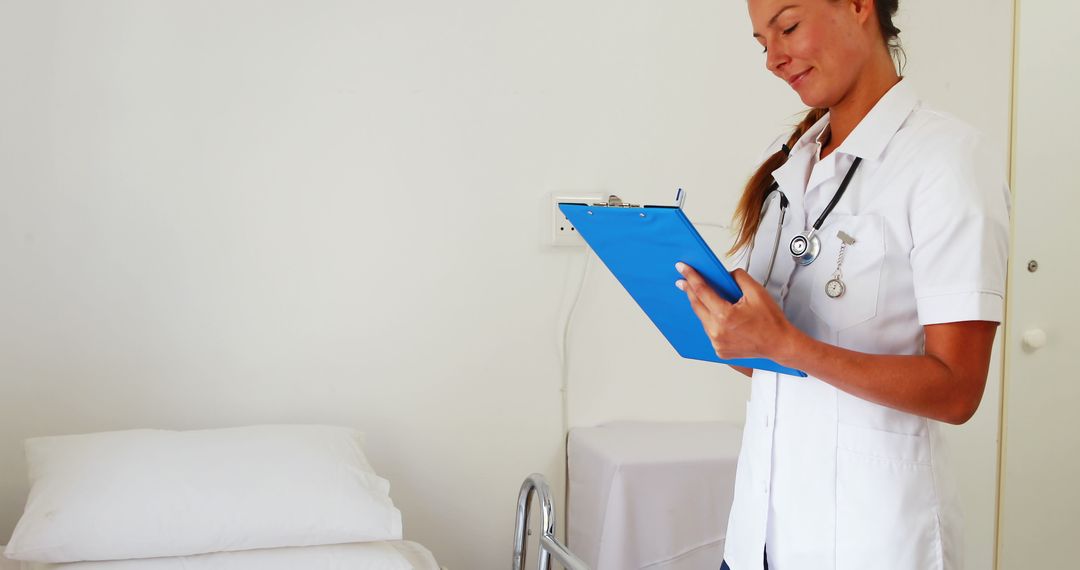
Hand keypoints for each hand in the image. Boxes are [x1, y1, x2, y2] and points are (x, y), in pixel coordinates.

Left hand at [675, 262, 797, 361]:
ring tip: (698, 295)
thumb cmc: (771, 321)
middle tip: (683, 280)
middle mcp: (718, 331)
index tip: (682, 268)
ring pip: (702, 319)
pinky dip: (710, 321)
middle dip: (689, 291)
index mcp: (725, 316)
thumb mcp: (756, 291)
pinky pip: (709, 331)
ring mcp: (717, 343)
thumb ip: (738, 277)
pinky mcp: (720, 350)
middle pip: (697, 306)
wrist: (780, 344)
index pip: (702, 291)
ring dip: (700, 306)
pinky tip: (713, 313)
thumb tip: (725, 274)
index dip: (691, 277)